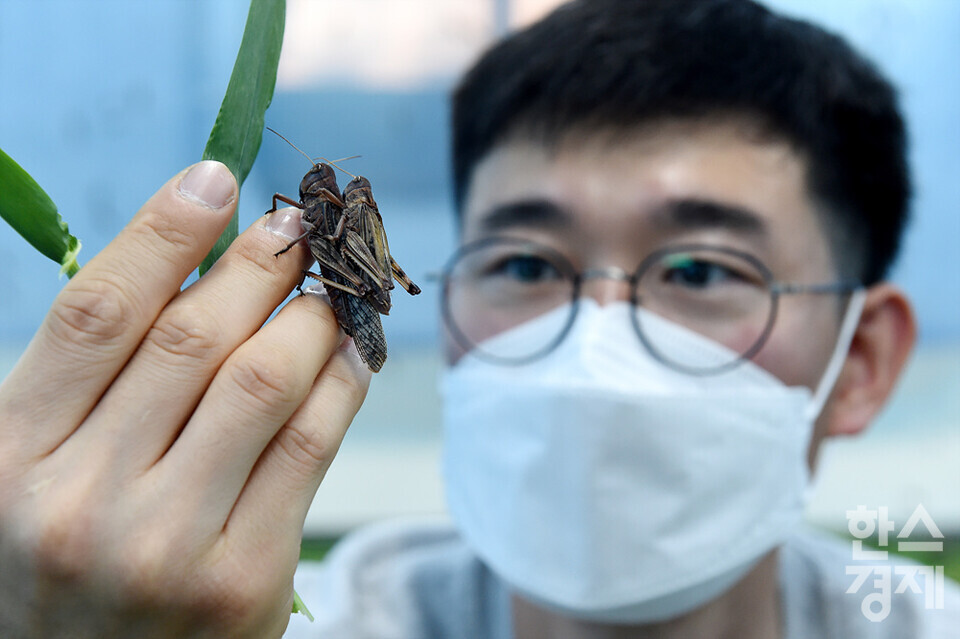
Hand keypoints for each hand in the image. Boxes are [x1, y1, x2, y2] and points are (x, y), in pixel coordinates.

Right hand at [0, 161, 371, 637]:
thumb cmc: (64, 563)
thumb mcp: (36, 469)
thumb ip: (96, 377)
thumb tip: (197, 260)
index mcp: (8, 456)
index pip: (97, 311)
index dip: (163, 230)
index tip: (215, 177)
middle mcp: (79, 500)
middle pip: (191, 336)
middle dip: (259, 263)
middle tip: (296, 229)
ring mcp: (164, 545)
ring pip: (264, 379)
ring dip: (311, 312)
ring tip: (330, 283)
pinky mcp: (243, 580)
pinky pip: (310, 444)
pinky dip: (342, 378)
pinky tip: (353, 347)